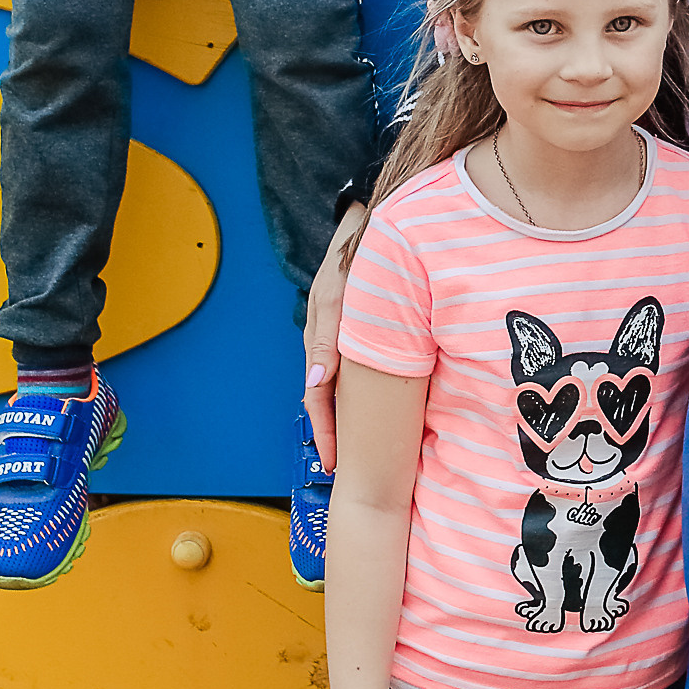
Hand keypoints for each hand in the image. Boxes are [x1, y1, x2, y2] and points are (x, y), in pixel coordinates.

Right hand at [303, 205, 366, 472]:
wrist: (369, 219)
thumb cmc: (353, 253)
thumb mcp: (336, 293)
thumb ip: (327, 338)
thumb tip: (315, 384)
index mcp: (319, 338)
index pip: (317, 396)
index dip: (326, 431)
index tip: (334, 463)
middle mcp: (328, 342)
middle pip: (327, 398)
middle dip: (334, 433)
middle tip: (345, 468)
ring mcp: (342, 336)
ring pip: (339, 386)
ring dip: (346, 417)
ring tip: (357, 449)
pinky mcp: (358, 329)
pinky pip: (354, 368)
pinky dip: (358, 392)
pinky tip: (373, 407)